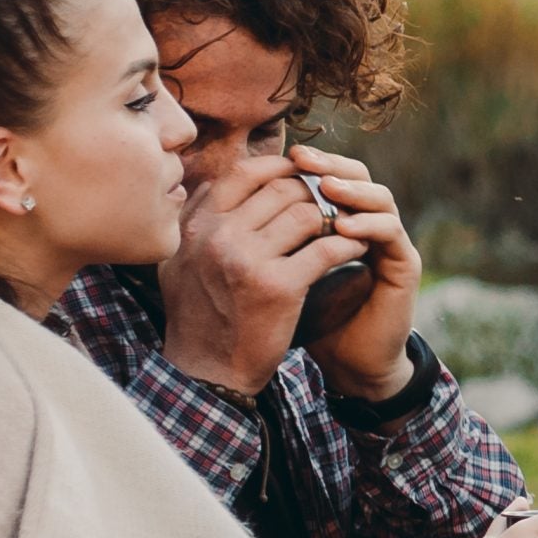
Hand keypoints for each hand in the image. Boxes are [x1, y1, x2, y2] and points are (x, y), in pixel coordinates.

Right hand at [159, 151, 372, 396]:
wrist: (207, 370)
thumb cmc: (199, 314)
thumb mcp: (180, 261)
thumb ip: (197, 220)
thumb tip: (218, 182)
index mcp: (196, 225)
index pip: (244, 172)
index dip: (281, 167)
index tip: (304, 174)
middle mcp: (217, 236)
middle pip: (281, 189)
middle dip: (314, 192)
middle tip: (335, 202)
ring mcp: (247, 260)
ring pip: (307, 214)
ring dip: (335, 216)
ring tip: (349, 223)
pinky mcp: (279, 286)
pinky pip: (327, 248)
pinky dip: (349, 242)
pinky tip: (358, 245)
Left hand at [287, 143, 421, 402]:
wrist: (346, 362)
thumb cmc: (308, 319)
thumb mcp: (275, 271)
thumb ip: (261, 237)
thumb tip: (214, 201)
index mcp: (342, 221)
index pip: (330, 175)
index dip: (308, 163)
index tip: (279, 154)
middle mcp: (370, 226)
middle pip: (358, 175)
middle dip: (329, 164)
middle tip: (302, 157)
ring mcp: (390, 244)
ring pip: (379, 197)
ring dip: (351, 189)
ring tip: (323, 187)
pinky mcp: (403, 265)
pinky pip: (389, 231)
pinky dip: (367, 224)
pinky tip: (341, 226)